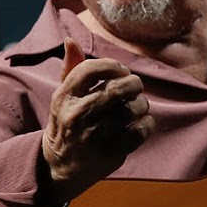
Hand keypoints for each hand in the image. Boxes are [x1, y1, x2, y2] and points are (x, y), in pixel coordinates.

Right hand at [40, 38, 154, 204]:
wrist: (59, 166)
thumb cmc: (67, 122)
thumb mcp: (62, 96)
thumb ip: (70, 68)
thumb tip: (70, 40)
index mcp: (64, 97)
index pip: (91, 69)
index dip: (112, 65)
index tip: (120, 71)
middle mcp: (77, 116)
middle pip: (117, 89)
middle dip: (134, 83)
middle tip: (135, 86)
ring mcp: (93, 137)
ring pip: (131, 109)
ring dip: (142, 104)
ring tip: (138, 106)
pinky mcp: (109, 154)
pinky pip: (140, 132)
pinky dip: (147, 124)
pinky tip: (142, 122)